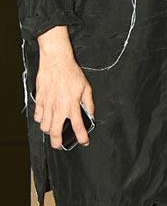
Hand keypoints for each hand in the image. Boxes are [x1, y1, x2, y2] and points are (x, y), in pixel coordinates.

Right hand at [35, 27, 94, 148]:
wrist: (56, 61)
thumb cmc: (72, 73)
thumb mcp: (86, 88)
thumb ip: (89, 103)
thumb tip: (91, 114)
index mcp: (72, 106)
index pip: (78, 128)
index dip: (82, 138)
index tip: (84, 142)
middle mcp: (59, 108)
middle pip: (55, 133)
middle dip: (58, 143)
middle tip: (60, 144)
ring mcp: (47, 105)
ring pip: (44, 127)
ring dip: (49, 131)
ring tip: (53, 130)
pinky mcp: (40, 100)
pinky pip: (37, 116)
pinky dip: (40, 120)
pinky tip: (45, 118)